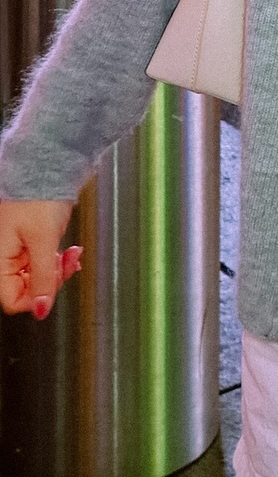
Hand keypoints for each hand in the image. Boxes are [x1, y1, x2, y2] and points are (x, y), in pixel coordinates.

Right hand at [0, 199, 80, 318]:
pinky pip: (42, 260)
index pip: (12, 300)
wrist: (48, 166)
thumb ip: (43, 277)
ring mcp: (17, 248)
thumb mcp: (43, 240)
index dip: (37, 297)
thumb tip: (41, 310)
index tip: (55, 282)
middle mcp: (5, 256)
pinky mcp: (30, 239)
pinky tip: (69, 251)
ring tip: (71, 254)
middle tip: (67, 263)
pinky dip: (57, 259)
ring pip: (37, 275)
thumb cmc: (39, 195)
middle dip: (52, 279)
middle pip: (26, 288)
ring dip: (58, 269)